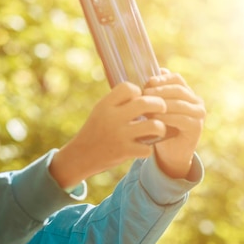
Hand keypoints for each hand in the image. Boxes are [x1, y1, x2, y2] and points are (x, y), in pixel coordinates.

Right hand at [50, 82, 167, 188]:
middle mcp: (112, 117)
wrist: (81, 156)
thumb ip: (118, 101)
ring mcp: (119, 135)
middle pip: (145, 103)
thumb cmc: (96, 130)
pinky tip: (144, 147)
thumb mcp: (101, 110)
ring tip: (159, 129)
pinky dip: (149, 149)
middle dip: (159, 104)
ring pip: (153, 125)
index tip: (140, 98)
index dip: (139, 91)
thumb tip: (143, 91)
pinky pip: (148, 148)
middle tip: (162, 108)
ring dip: (160, 127)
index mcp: (105, 104)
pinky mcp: (124, 151)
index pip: (129, 88)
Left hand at [144, 69, 205, 178]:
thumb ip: (154, 94)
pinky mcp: (197, 127)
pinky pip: (182, 118)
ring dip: (162, 103)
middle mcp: (196, 101)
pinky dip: (167, 117)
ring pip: (180, 103)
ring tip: (146, 105)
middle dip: (160, 90)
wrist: (169, 153)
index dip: (163, 79)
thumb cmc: (160, 128)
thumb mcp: (155, 109)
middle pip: (179, 89)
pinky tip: (155, 118)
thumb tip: (148, 79)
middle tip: (144, 93)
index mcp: (186, 93)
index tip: (148, 81)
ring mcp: (199, 114)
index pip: (177, 79)